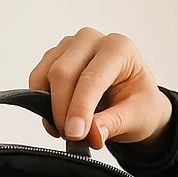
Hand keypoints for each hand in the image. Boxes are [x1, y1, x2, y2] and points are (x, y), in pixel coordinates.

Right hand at [28, 28, 173, 150]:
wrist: (134, 100)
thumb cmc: (139, 103)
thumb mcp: (137, 118)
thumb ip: (114, 124)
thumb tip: (91, 134)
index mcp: (119, 48)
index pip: (92, 77)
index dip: (80, 107)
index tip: (75, 133)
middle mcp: (92, 40)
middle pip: (63, 72)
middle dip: (62, 109)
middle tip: (72, 136)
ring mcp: (70, 45)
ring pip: (46, 74)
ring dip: (50, 107)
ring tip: (67, 130)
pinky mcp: (54, 56)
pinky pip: (38, 78)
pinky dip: (42, 102)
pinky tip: (57, 119)